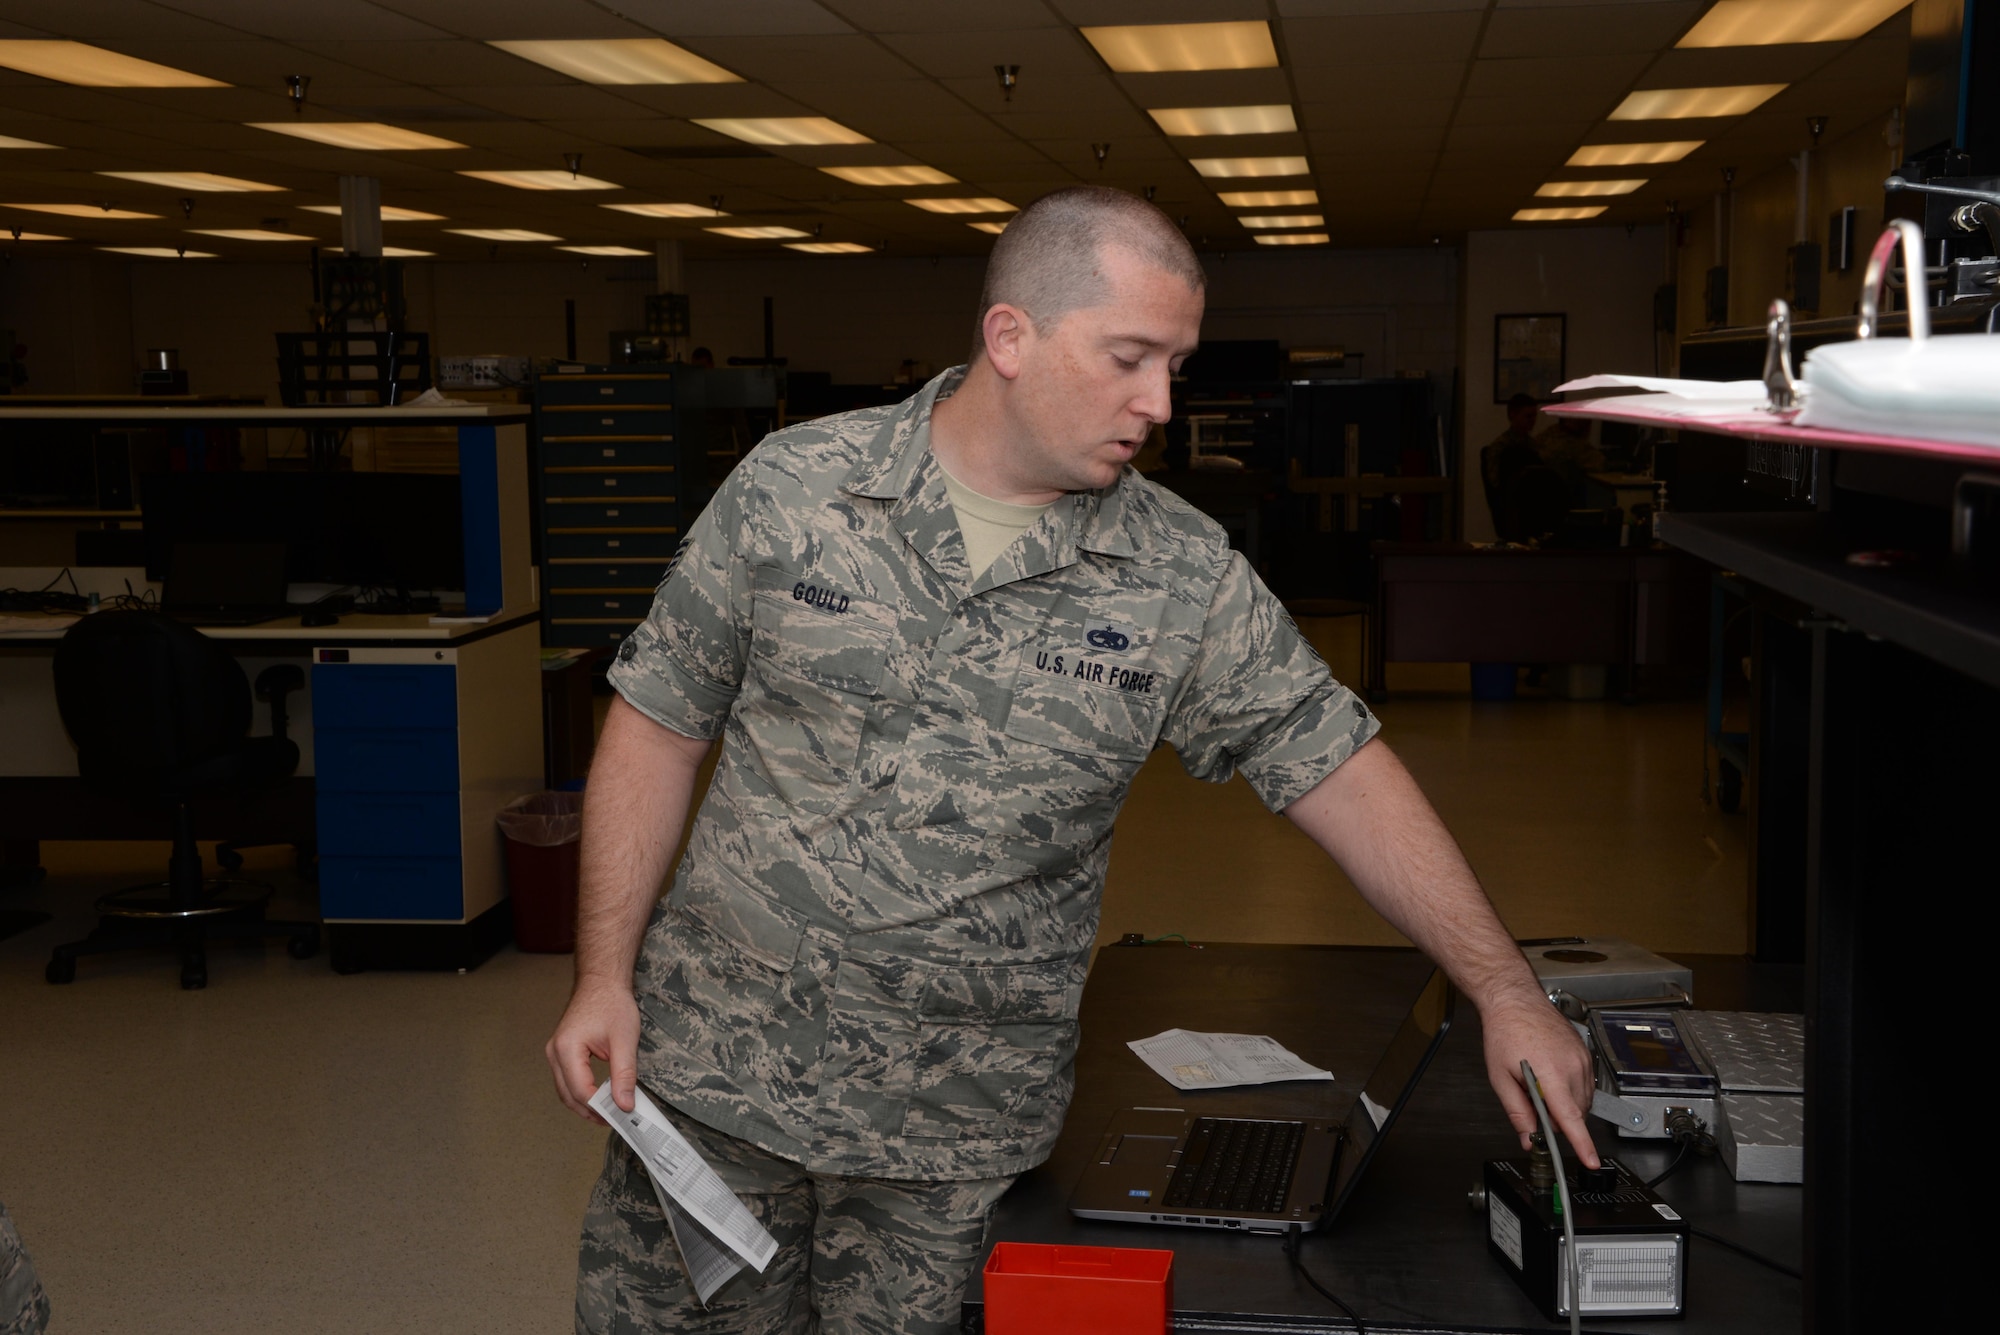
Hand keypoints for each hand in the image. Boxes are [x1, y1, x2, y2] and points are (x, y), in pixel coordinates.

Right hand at [545, 975, 640, 1123]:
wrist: (601, 981)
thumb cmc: (612, 1004)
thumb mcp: (624, 1040)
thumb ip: (624, 1075)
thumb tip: (624, 1105)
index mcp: (567, 1049)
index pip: (580, 1091)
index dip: (601, 1108)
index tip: (621, 1116)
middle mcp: (554, 1052)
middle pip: (568, 1095)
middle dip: (591, 1111)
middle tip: (615, 1120)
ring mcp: (554, 1052)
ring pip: (564, 1090)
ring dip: (584, 1104)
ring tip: (609, 1112)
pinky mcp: (560, 1051)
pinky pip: (566, 1080)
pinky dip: (580, 1091)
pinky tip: (599, 1096)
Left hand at [1480, 996, 1599, 1168]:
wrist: (1515, 1000)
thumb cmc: (1506, 1031)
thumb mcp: (1501, 1077)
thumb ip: (1517, 1112)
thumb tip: (1528, 1137)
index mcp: (1551, 1075)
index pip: (1571, 1119)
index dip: (1582, 1144)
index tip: (1590, 1160)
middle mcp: (1573, 1067)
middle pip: (1575, 1114)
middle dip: (1557, 1119)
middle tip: (1533, 1104)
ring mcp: (1582, 1059)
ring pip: (1582, 1101)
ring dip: (1565, 1104)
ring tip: (1539, 1084)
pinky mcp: (1585, 1054)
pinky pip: (1585, 1085)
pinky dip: (1570, 1090)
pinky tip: (1551, 1076)